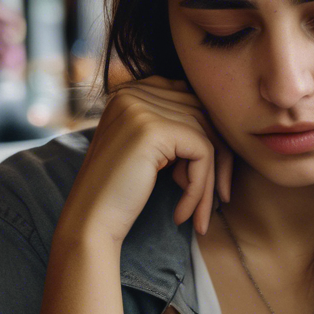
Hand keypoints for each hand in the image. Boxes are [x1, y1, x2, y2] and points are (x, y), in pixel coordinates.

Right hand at [60, 76, 233, 244]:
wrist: (89, 222)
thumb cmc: (120, 193)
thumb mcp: (151, 150)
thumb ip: (176, 129)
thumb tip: (224, 126)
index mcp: (131, 90)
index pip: (190, 101)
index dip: (209, 139)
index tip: (212, 179)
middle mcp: (134, 91)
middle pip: (203, 115)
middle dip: (219, 159)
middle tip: (217, 198)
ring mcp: (141, 106)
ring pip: (207, 136)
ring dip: (210, 180)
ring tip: (198, 213)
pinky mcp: (152, 129)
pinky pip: (203, 153)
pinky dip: (201, 188)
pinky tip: (183, 214)